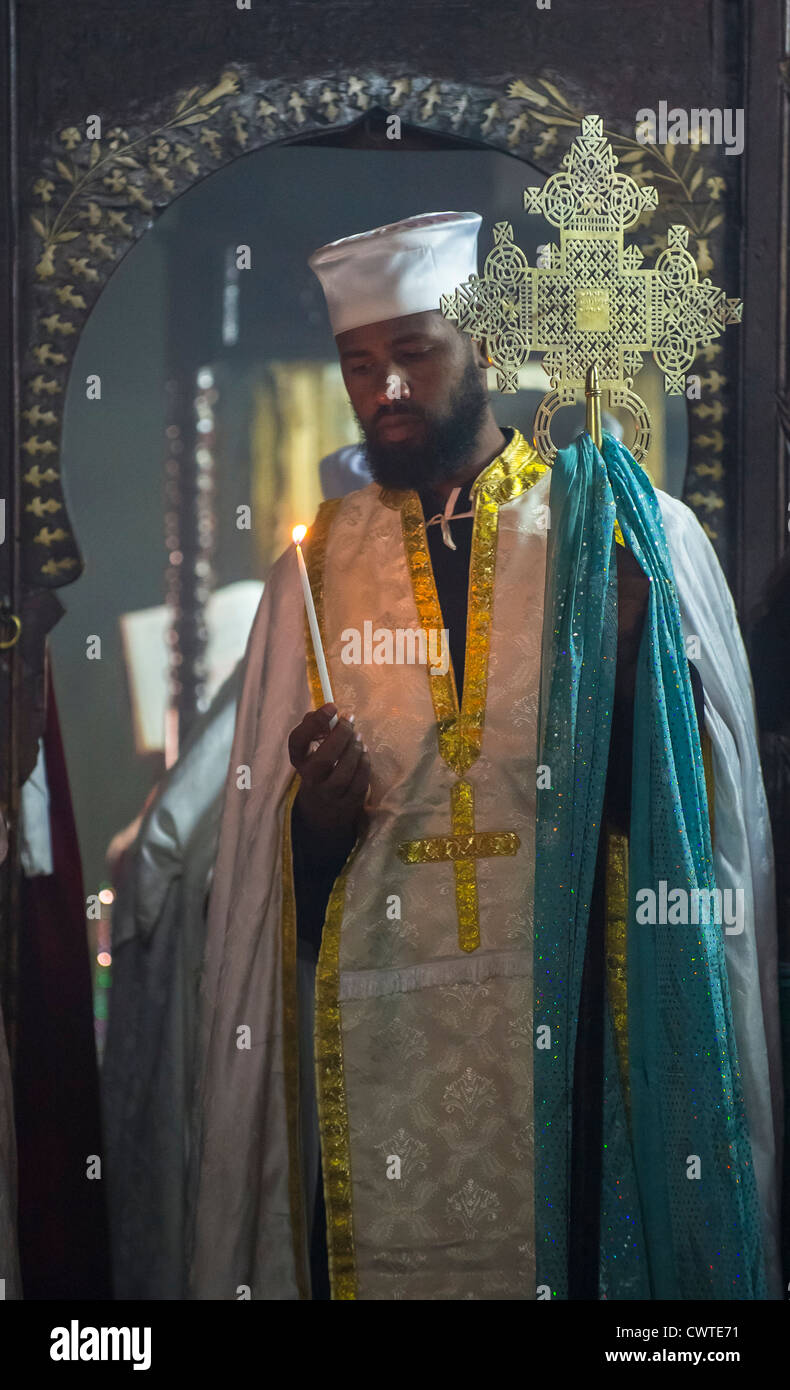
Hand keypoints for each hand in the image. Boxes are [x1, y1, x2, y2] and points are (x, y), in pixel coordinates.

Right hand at [288, 703, 369, 856]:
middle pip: (323, 760)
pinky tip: (364, 754)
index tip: (332, 707)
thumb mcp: (311, 751)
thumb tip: (330, 712)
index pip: (298, 741)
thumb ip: (317, 728)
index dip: (314, 723)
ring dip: (354, 750)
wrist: (323, 812)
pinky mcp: (347, 803)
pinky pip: (359, 783)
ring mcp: (329, 794)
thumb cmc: (320, 770)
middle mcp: (310, 780)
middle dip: (340, 736)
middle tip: (350, 721)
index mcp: (299, 761)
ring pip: (343, 774)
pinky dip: (364, 764)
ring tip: (358, 737)